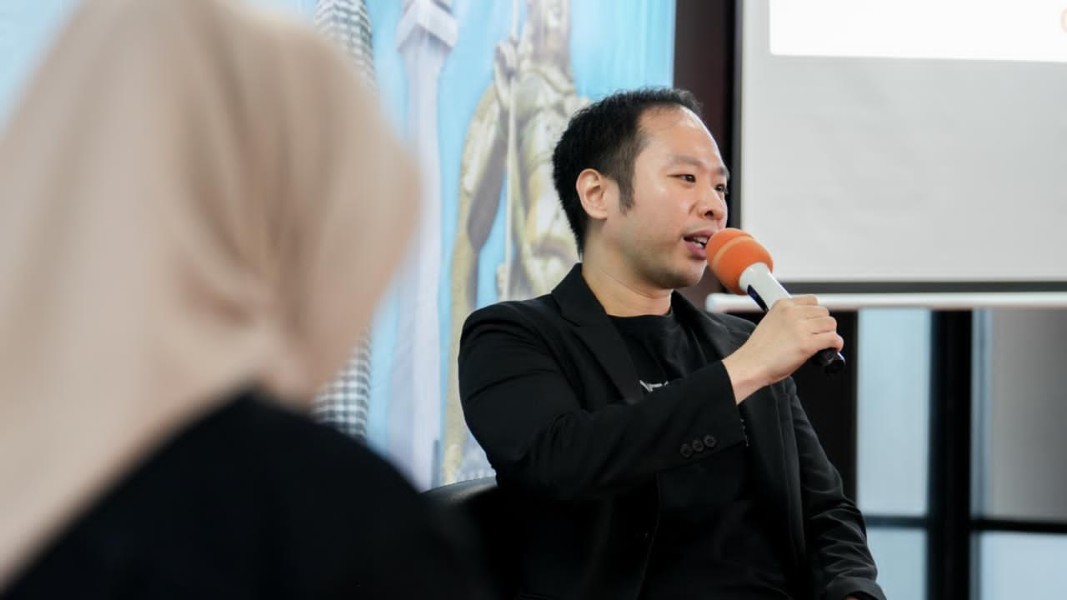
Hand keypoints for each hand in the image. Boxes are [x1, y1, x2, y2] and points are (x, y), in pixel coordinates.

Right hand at [722, 295, 842, 401]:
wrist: (751, 364)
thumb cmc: (758, 350)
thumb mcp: (771, 323)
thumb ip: (789, 319)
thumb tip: (807, 324)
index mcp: (783, 305)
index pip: (812, 301)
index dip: (816, 313)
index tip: (814, 322)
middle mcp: (792, 313)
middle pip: (824, 312)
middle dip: (823, 325)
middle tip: (819, 335)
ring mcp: (801, 328)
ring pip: (831, 324)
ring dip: (830, 334)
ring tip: (824, 343)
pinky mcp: (807, 343)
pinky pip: (833, 339)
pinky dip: (836, 344)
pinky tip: (832, 349)